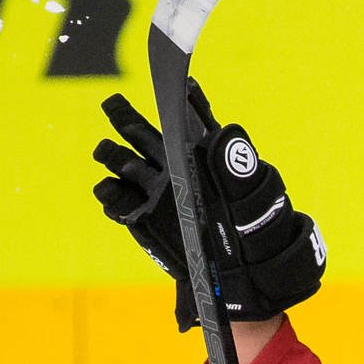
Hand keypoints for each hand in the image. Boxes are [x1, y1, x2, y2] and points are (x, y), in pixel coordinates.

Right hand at [93, 80, 326, 331]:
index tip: (177, 84)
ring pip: (124, 162)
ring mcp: (156, 192)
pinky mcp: (142, 219)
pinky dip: (110, 194)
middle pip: (144, 134)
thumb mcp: (257, 202)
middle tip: (112, 103)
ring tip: (107, 151)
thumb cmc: (257, 235)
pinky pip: (118, 201)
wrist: (244, 278)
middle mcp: (176, 167)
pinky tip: (109, 189)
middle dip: (126, 117)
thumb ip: (240, 170)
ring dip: (113, 154)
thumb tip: (223, 133)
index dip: (184, 102)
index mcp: (205, 156)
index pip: (192, 120)